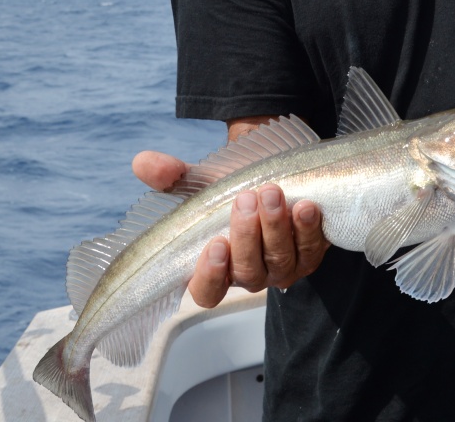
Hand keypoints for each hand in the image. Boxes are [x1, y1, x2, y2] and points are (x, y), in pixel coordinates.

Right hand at [132, 150, 329, 307]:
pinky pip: (312, 249)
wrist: (273, 174)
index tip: (215, 244)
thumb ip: (173, 177)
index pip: (207, 291)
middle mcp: (249, 274)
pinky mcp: (310, 255)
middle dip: (248, 235)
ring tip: (272, 193)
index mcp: (216, 268)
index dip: (210, 275)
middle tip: (247, 199)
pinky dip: (308, 228)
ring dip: (277, 227)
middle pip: (248, 271)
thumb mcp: (203, 183)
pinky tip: (306, 206)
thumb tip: (142, 163)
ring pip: (281, 260)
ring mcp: (282, 268)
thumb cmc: (232, 188)